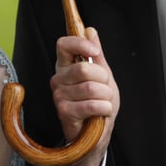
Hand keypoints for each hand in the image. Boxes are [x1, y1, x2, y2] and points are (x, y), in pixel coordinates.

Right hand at [51, 27, 119, 165]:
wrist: (95, 135)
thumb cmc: (97, 104)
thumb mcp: (103, 76)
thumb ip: (96, 55)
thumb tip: (90, 30)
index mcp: (66, 66)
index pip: (63, 45)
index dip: (79, 44)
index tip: (94, 52)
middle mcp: (58, 78)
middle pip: (84, 68)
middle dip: (104, 80)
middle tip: (105, 90)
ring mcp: (59, 95)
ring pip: (91, 88)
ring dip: (106, 97)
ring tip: (103, 103)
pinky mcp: (64, 111)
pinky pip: (91, 104)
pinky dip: (104, 109)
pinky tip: (100, 112)